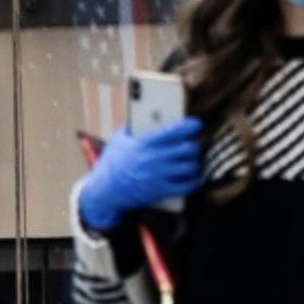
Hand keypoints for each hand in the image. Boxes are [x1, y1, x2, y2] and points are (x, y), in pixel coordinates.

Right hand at [74, 116, 202, 232]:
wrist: (106, 190)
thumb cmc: (113, 162)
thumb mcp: (118, 139)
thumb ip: (131, 126)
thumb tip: (142, 113)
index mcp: (144, 143)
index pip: (174, 131)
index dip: (189, 126)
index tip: (196, 124)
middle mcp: (154, 159)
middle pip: (187, 149)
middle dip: (192, 145)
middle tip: (191, 145)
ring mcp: (158, 176)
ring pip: (189, 167)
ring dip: (193, 163)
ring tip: (191, 161)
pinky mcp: (161, 191)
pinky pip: (186, 186)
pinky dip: (193, 181)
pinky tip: (192, 178)